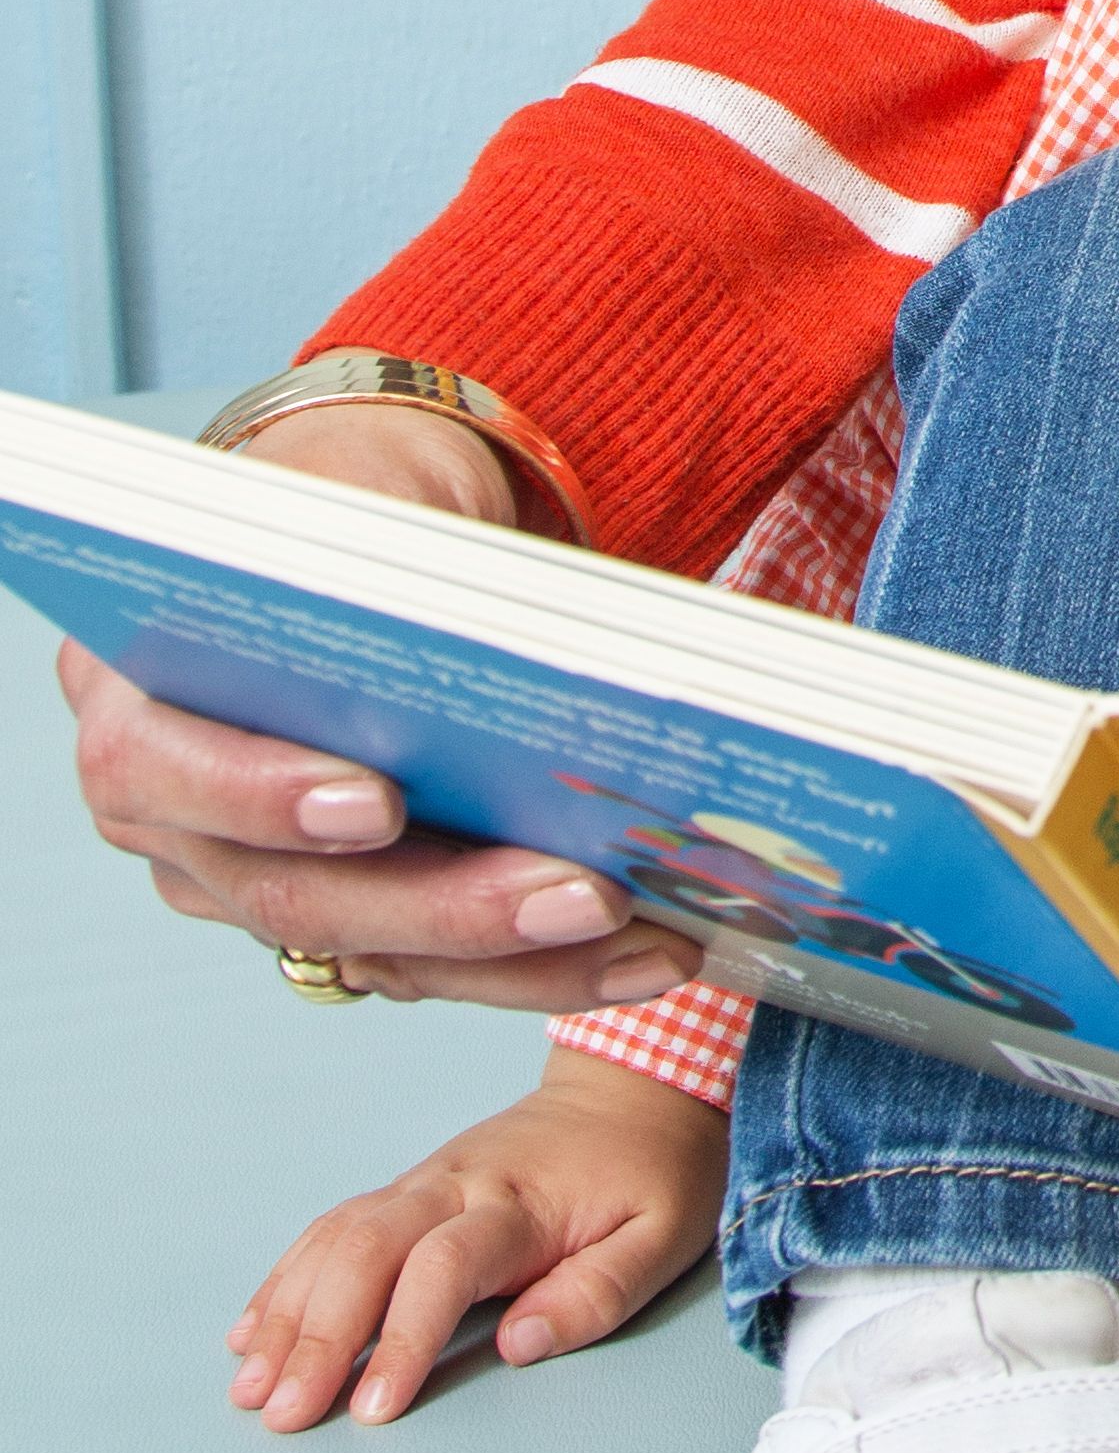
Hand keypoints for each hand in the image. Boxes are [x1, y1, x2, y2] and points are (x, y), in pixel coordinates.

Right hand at [64, 398, 692, 1007]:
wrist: (378, 527)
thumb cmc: (352, 498)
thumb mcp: (359, 487)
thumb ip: (381, 560)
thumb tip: (496, 639)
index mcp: (135, 692)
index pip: (163, 767)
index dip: (261, 796)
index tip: (376, 802)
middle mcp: (178, 812)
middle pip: (289, 893)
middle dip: (444, 905)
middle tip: (578, 892)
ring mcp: (261, 877)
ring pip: (375, 952)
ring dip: (518, 956)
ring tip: (642, 932)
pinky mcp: (353, 918)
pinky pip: (438, 966)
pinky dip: (543, 965)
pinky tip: (647, 947)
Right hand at [229, 1047, 727, 1430]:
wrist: (635, 1087)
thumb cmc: (654, 1171)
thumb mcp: (663, 1234)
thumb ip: (598, 1292)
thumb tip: (520, 1345)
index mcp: (519, 1202)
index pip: (443, 1268)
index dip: (403, 1338)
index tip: (373, 1408)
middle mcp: (455, 1185)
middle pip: (366, 1253)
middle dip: (317, 1336)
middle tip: (283, 1414)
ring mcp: (424, 1182)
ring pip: (336, 1239)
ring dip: (288, 1312)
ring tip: (251, 1389)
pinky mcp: (409, 1189)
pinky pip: (332, 1227)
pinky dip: (287, 1279)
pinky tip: (254, 1332)